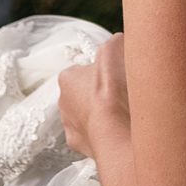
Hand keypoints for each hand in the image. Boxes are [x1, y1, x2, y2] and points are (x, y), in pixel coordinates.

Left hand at [55, 33, 125, 160]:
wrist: (115, 133)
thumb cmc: (113, 91)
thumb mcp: (115, 51)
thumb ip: (115, 42)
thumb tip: (119, 40)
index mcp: (67, 78)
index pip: (84, 70)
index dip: (103, 72)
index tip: (118, 76)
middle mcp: (62, 102)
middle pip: (85, 93)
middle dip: (100, 94)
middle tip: (122, 95)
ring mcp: (70, 126)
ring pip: (88, 116)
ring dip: (101, 115)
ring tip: (122, 115)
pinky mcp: (79, 145)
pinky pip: (93, 136)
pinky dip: (104, 133)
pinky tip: (117, 131)